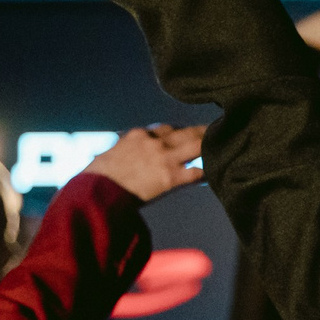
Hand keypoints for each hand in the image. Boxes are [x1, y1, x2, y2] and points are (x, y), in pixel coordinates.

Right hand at [87, 123, 206, 201]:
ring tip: (223, 143)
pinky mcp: (170, 178)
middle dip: (201, 131)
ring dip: (210, 144)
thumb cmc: (96, 177)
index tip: (186, 134)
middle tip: (214, 130)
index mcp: (138, 135)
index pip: (164, 129)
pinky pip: (196, 173)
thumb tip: (116, 155)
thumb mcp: (109, 156)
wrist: (95, 190)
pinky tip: (216, 173)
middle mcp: (154, 142)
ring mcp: (164, 158)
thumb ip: (121, 152)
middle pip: (185, 132)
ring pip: (196, 145)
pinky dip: (207, 173)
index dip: (178, 132)